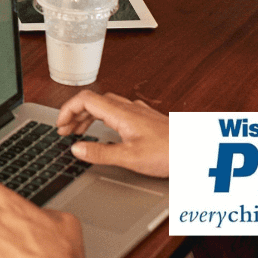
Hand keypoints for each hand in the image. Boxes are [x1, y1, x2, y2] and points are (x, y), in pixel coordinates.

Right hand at [55, 90, 169, 177]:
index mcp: (121, 113)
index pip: (84, 99)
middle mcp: (129, 108)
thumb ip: (101, 153)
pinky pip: (119, 112)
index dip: (67, 110)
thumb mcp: (130, 158)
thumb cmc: (171, 153)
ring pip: (106, 106)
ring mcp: (139, 112)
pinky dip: (105, 119)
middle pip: (93, 101)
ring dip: (89, 116)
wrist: (198, 151)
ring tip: (81, 132)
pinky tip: (109, 132)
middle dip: (75, 115)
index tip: (59, 125)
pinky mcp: (147, 120)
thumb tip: (77, 148)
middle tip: (66, 131)